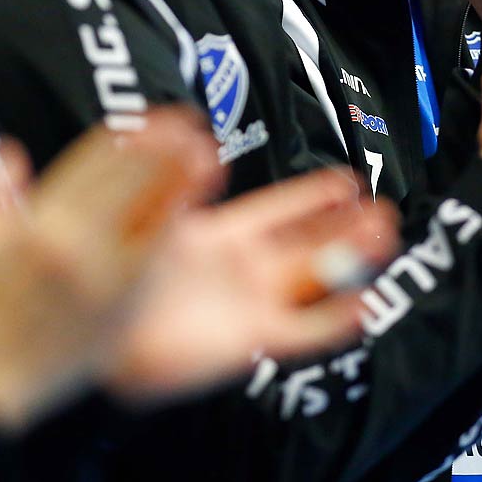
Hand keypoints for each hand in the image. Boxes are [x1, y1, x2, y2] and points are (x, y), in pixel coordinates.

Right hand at [0, 109, 224, 433]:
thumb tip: (9, 149)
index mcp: (39, 223)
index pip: (93, 162)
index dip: (130, 134)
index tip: (153, 118)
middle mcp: (74, 245)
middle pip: (131, 180)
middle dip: (166, 147)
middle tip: (192, 125)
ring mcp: (103, 277)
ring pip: (153, 216)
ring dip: (184, 182)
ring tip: (209, 156)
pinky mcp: (122, 308)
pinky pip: (156, 258)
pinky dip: (175, 227)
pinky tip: (192, 209)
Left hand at [105, 169, 397, 405]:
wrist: (99, 335)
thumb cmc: (117, 279)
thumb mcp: (149, 219)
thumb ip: (178, 185)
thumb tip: (199, 143)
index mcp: (221, 235)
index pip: (280, 209)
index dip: (314, 197)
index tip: (348, 182)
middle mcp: (244, 268)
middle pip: (309, 243)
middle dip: (346, 227)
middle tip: (381, 210)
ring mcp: (252, 303)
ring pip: (315, 277)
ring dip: (350, 259)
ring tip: (382, 237)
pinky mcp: (253, 339)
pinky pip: (304, 330)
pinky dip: (335, 319)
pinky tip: (363, 303)